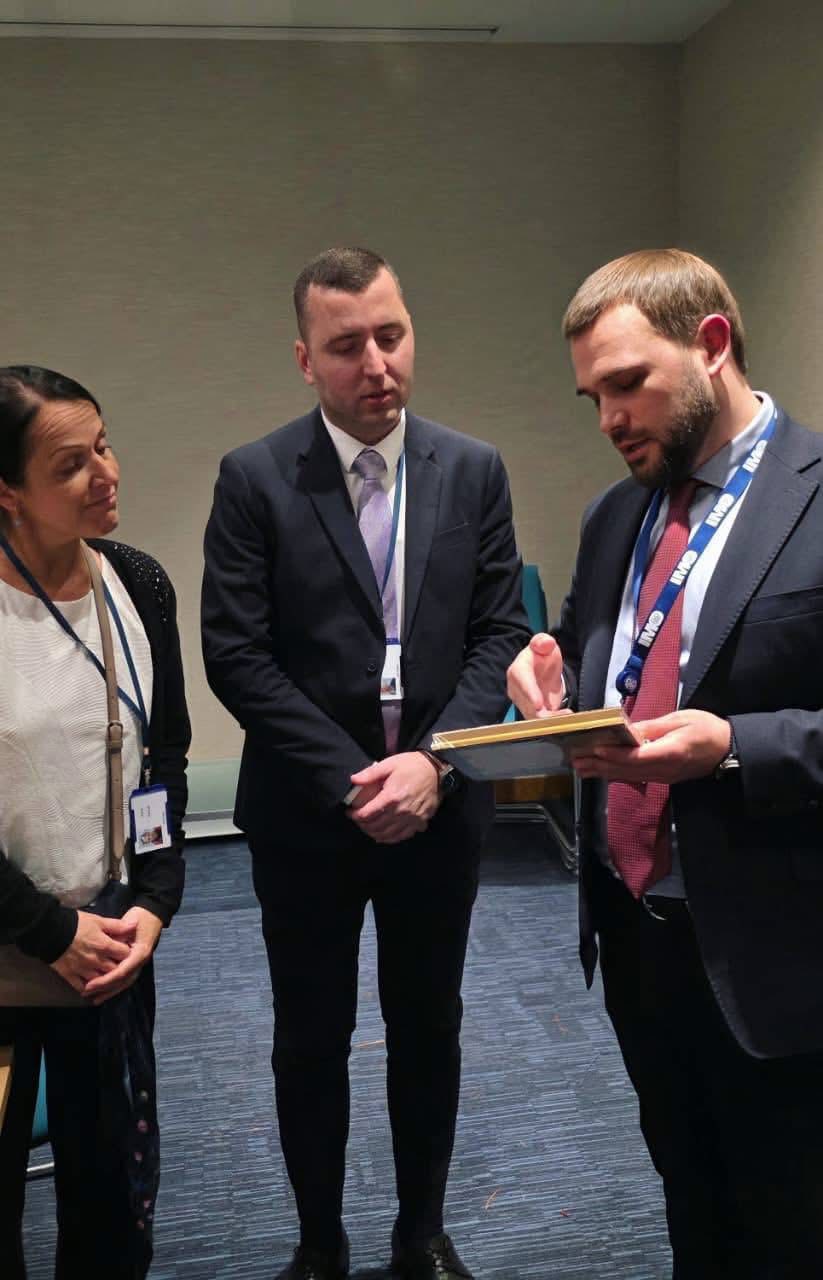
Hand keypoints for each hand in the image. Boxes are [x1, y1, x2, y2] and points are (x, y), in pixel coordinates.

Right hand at [50, 911, 132, 994]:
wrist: (49, 931)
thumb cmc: (76, 923)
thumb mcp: (98, 920)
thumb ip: (117, 926)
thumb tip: (135, 925)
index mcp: (104, 946)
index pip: (124, 954)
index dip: (127, 951)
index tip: (126, 949)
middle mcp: (96, 961)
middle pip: (114, 969)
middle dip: (119, 967)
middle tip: (119, 964)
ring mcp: (83, 970)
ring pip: (100, 980)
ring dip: (105, 979)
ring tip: (106, 976)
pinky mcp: (70, 975)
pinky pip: (81, 986)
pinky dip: (87, 988)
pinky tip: (90, 987)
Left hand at [82, 907, 163, 1004]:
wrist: (151, 915)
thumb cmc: (138, 918)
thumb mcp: (126, 926)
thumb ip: (116, 940)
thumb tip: (102, 952)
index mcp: (140, 953)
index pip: (121, 972)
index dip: (105, 980)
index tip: (89, 985)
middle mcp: (140, 962)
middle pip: (122, 981)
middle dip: (104, 989)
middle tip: (86, 992)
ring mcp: (138, 964)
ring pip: (124, 983)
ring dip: (108, 992)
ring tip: (93, 998)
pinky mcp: (134, 964)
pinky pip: (124, 979)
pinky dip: (113, 987)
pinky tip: (102, 993)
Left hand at [347, 752, 440, 843]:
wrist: (437, 770)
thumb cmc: (412, 765)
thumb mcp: (389, 764)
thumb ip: (370, 774)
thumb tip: (353, 780)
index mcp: (391, 797)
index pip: (368, 814)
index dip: (355, 816)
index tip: (350, 813)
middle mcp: (401, 811)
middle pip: (376, 826)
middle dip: (363, 826)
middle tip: (358, 821)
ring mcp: (412, 819)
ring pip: (388, 835)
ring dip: (375, 834)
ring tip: (369, 829)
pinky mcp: (420, 822)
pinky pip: (403, 836)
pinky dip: (391, 838)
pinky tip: (385, 835)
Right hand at [506, 633, 564, 718]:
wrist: (542, 670)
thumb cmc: (542, 657)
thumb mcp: (545, 645)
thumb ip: (544, 642)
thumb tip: (545, 643)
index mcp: (518, 670)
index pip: (521, 681)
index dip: (530, 693)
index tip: (539, 705)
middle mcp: (516, 689)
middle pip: (526, 704)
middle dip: (543, 712)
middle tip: (563, 714)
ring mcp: (522, 702)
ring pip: (533, 716)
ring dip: (551, 718)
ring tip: (568, 715)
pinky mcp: (530, 712)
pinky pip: (541, 721)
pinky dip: (554, 721)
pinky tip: (566, 716)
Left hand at [571, 710, 731, 783]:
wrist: (727, 750)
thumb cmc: (706, 729)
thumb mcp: (680, 719)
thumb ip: (652, 727)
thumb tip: (628, 731)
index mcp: (670, 752)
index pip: (638, 757)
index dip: (616, 755)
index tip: (597, 750)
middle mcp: (664, 769)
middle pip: (627, 770)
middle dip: (600, 765)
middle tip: (576, 761)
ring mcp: (663, 776)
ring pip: (628, 776)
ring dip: (603, 772)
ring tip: (581, 768)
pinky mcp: (662, 777)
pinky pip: (635, 777)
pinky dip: (616, 774)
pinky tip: (601, 773)